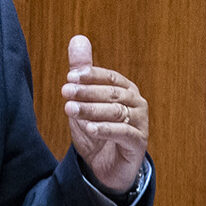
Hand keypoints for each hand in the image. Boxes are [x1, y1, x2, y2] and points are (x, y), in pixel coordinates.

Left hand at [61, 35, 149, 193]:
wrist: (105, 167)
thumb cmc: (96, 130)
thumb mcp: (84, 100)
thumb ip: (83, 71)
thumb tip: (78, 38)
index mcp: (125, 89)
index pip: (110, 77)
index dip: (91, 75)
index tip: (70, 77)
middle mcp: (136, 103)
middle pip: (112, 94)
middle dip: (87, 92)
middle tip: (65, 92)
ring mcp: (140, 123)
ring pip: (117, 112)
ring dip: (92, 110)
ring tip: (70, 110)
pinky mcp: (138, 144)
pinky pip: (124, 134)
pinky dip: (106, 130)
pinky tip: (90, 129)